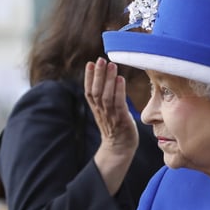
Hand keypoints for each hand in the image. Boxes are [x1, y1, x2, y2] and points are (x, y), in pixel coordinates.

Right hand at [85, 57, 138, 194]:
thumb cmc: (117, 128)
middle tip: (99, 59)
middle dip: (97, 74)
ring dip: (108, 79)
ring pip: (105, 95)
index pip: (89, 91)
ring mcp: (110, 116)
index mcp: (96, 109)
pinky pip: (118, 104)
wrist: (119, 149)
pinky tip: (120, 79)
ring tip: (111, 65)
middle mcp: (101, 111)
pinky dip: (119, 91)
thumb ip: (106, 98)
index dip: (88, 77)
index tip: (90, 63)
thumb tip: (111, 81)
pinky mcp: (121, 120)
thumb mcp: (108, 112)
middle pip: (96, 90)